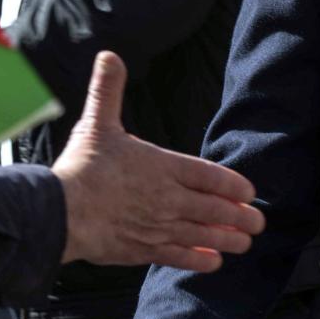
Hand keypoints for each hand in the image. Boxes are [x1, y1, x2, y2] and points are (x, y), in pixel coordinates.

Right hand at [54, 51, 263, 268]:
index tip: (249, 192)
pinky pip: (180, 257)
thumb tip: (108, 55)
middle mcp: (168, 198)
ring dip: (228, 240)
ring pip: (203, 235)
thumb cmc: (81, 167)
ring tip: (245, 243)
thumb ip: (108, 90)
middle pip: (215, 209)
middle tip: (258, 222)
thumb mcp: (97, 122)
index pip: (209, 176)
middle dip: (241, 217)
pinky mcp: (143, 249)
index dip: (233, 185)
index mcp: (162, 166)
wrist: (61, 211)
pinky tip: (213, 263)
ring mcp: (158, 226)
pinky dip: (200, 261)